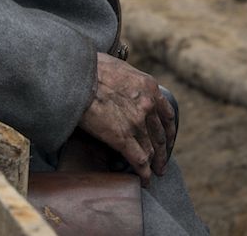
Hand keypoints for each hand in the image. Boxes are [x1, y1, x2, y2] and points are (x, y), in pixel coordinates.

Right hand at [78, 53, 175, 185]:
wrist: (77, 77)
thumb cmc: (91, 68)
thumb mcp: (119, 66)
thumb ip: (128, 79)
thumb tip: (122, 83)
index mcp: (149, 87)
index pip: (166, 113)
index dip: (168, 130)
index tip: (167, 139)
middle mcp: (148, 105)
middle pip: (160, 135)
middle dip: (162, 151)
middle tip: (162, 162)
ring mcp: (137, 122)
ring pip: (151, 149)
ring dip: (154, 164)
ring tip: (154, 173)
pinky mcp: (122, 138)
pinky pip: (139, 160)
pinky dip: (144, 172)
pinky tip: (145, 180)